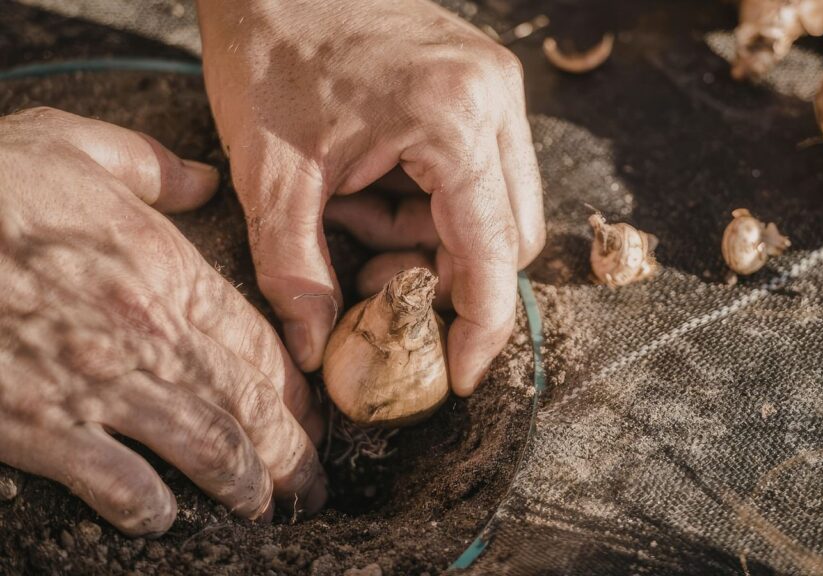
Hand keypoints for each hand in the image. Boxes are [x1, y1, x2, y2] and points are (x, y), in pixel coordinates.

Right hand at [0, 108, 326, 535]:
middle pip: (250, 405)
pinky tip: (162, 517)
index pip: (261, 344)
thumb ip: (153, 168)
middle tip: (312, 483)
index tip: (317, 415)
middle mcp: (148, 332)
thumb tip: (206, 181)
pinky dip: (146, 507)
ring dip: (246, 486)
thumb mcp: (74, 146)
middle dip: (293, 452)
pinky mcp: (38, 424)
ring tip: (266, 508)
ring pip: (205, 448)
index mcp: (165, 268)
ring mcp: (97, 382)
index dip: (300, 390)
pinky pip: (115, 481)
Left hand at [197, 0, 545, 394]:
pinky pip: (483, 170)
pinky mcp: (482, 83)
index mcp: (452, 122)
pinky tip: (374, 183)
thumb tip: (312, 353)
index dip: (481, 327)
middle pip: (510, 236)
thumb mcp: (272, 177)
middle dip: (450, 274)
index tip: (461, 375)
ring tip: (357, 213)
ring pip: (500, 206)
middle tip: (377, 278)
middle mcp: (493, 101)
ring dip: (437, 237)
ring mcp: (495, 87)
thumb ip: (294, 273)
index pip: (492, 254)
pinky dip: (434, 200)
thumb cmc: (269, 56)